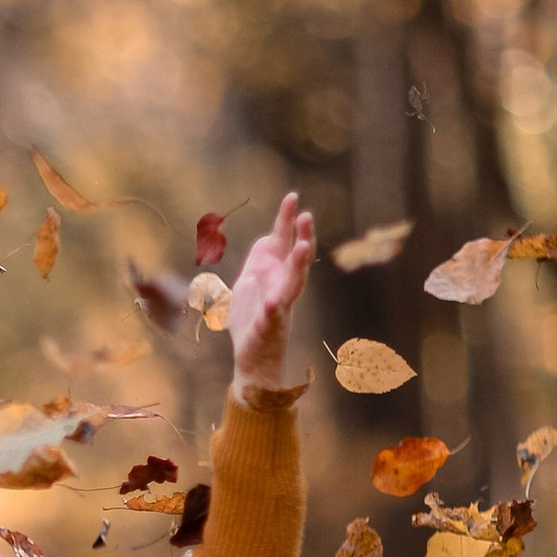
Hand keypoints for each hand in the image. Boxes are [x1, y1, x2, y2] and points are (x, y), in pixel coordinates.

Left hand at [227, 190, 315, 402]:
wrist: (252, 359)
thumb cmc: (252, 319)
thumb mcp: (250, 282)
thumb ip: (259, 260)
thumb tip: (268, 236)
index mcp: (275, 274)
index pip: (284, 243)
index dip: (288, 221)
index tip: (292, 197)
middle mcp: (283, 287)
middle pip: (296, 259)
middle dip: (301, 237)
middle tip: (306, 216)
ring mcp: (279, 307)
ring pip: (293, 284)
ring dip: (299, 266)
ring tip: (303, 247)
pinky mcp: (269, 328)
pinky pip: (273, 317)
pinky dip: (274, 309)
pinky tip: (274, 301)